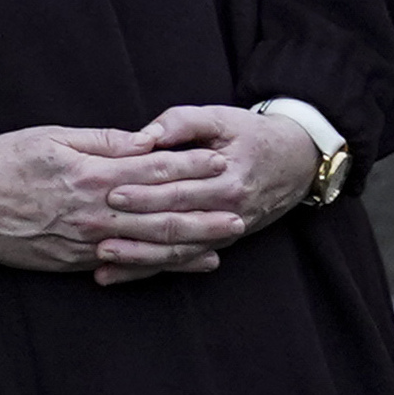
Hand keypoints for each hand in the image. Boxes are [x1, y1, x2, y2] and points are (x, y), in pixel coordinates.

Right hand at [0, 125, 214, 273]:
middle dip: (205, 211)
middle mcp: (99, 212)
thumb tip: (143, 141)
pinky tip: (192, 262)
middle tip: (238, 209)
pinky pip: (134, 264)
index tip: (218, 160)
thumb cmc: (5, 161)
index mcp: (93, 175)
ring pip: (156, 243)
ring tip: (226, 239)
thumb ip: (101, 141)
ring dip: (195, 241)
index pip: (155, 169)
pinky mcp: (81, 261)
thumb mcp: (51, 137)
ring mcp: (92, 241)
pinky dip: (167, 264)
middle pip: (164, 212)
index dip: (190, 165)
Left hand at [85, 104, 319, 284]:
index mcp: (226, 179)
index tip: (111, 193)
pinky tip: (122, 276)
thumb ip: (181, 123)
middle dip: (135, 231)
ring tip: (103, 264)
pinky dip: (153, 269)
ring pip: (179, 252)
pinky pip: (185, 259)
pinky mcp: (221, 242)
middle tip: (96, 232)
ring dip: (140, 260)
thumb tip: (145, 136)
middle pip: (175, 225)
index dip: (145, 192)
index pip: (179, 189)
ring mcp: (226, 232)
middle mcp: (228, 211)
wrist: (297, 161)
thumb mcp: (219, 118)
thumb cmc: (250, 133)